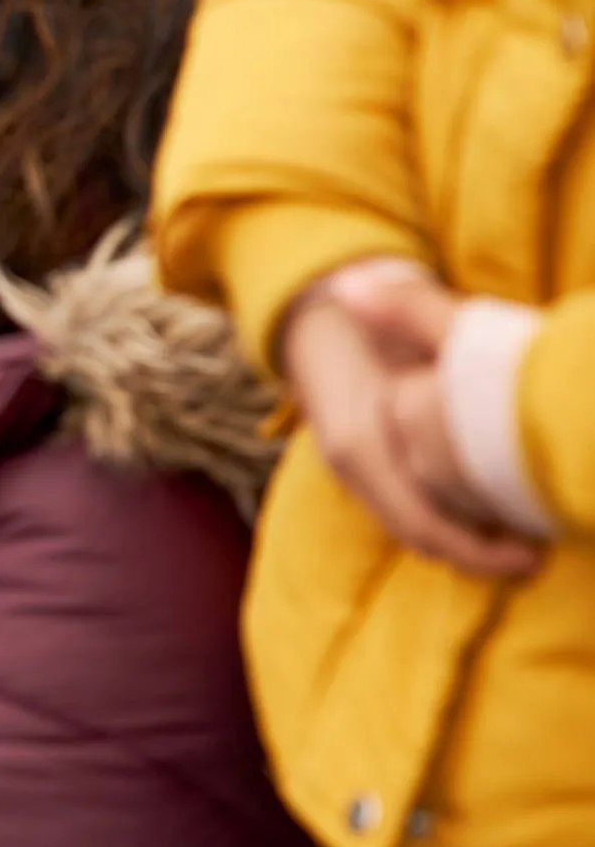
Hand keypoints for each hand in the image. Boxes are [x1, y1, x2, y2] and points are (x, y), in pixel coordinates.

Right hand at [281, 262, 540, 577]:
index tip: (532, 554)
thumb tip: (391, 292)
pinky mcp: (363, 470)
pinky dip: (448, 521)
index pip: (422, 522)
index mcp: (360, 442)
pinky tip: (488, 513)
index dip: (478, 549)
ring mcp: (353, 471)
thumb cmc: (360, 318)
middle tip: (536, 555)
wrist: (310, 324)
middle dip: (478, 554)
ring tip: (520, 541)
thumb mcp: (389, 312)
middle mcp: (353, 466)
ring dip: (464, 541)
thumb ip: (404, 307)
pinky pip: (407, 509)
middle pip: (421, 535)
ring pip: (414, 527)